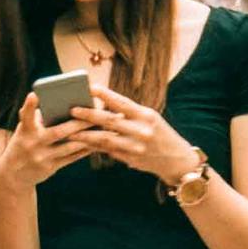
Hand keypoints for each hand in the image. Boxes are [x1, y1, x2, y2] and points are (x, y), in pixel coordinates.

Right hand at [0, 94, 95, 186]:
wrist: (14, 175)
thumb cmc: (22, 144)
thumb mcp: (23, 130)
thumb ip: (36, 117)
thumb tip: (57, 102)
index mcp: (25, 131)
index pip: (26, 116)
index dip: (29, 106)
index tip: (34, 95)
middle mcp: (32, 144)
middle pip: (58, 132)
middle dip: (78, 123)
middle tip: (95, 113)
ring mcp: (42, 157)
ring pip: (69, 146)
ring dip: (87, 137)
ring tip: (102, 128)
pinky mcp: (51, 168)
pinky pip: (72, 157)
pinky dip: (84, 149)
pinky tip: (97, 142)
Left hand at [68, 86, 201, 183]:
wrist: (177, 160)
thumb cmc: (160, 133)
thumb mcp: (150, 118)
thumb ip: (129, 113)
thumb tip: (102, 106)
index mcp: (147, 116)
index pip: (122, 102)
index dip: (105, 95)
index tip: (90, 87)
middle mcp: (142, 131)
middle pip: (110, 121)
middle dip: (89, 115)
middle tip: (72, 110)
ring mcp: (136, 148)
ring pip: (105, 140)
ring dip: (85, 135)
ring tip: (70, 131)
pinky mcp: (131, 160)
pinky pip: (109, 151)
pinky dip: (95, 146)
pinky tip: (82, 142)